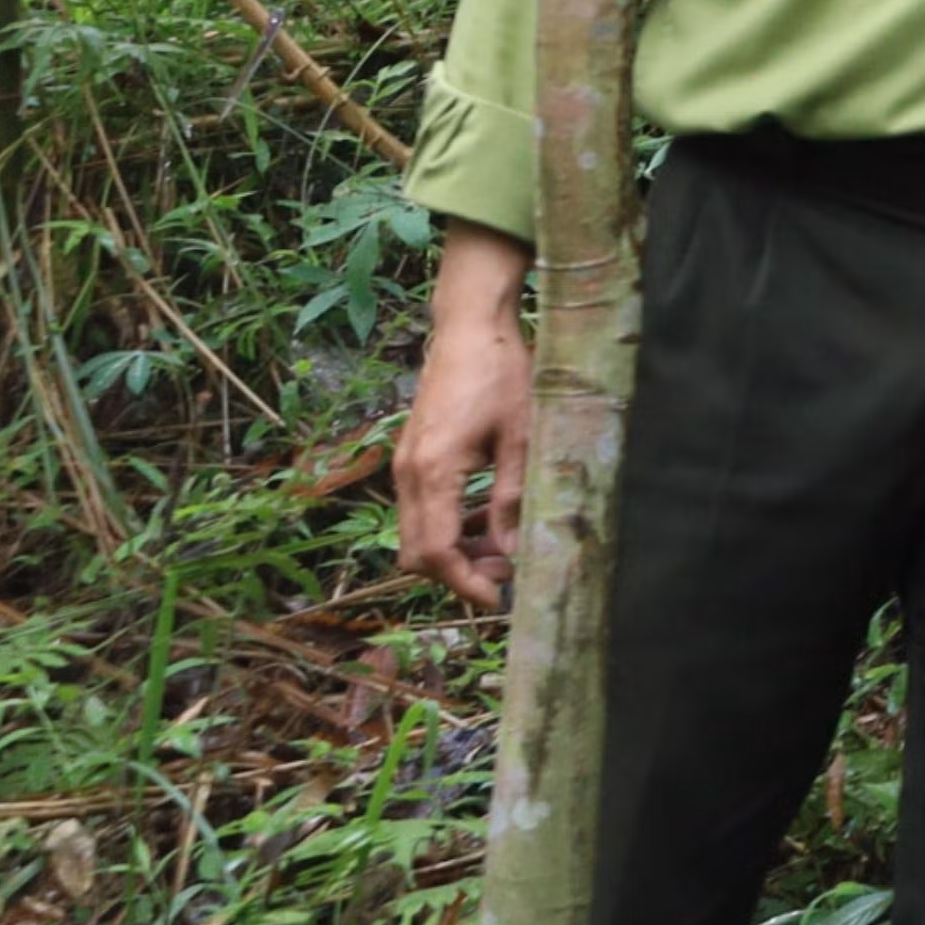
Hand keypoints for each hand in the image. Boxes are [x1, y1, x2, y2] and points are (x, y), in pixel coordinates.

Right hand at [395, 226, 532, 603]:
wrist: (470, 325)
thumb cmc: (501, 372)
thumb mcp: (520, 437)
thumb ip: (511, 497)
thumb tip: (513, 550)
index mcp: (434, 471)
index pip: (438, 551)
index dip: (466, 583)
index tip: (497, 599)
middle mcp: (408, 473)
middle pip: (417, 552)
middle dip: (458, 573)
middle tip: (506, 576)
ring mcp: (404, 464)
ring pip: (416, 533)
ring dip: (454, 551)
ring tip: (503, 550)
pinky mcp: (411, 455)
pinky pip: (421, 508)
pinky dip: (448, 525)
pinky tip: (487, 519)